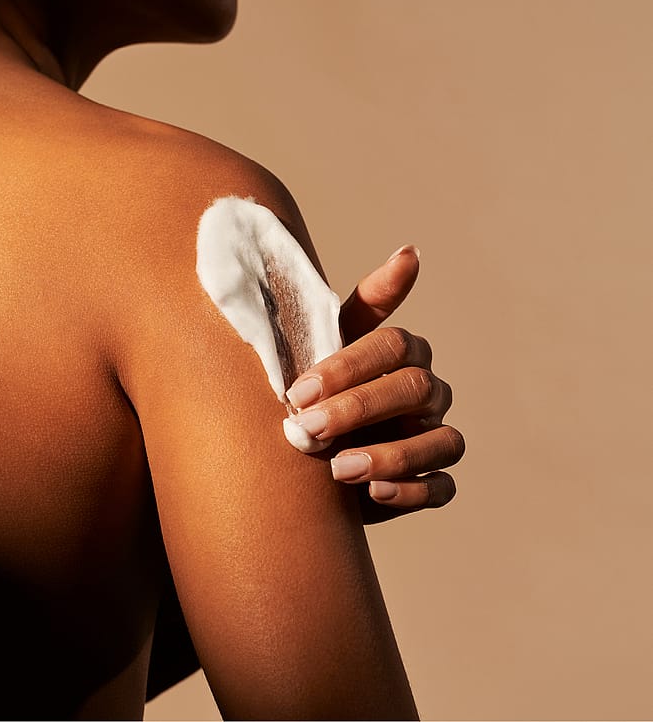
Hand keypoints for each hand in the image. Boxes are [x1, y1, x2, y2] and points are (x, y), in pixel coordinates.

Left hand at [285, 246, 463, 523]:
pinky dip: (414, 490)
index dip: (349, 367)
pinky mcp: (432, 480)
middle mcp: (427, 391)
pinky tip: (374, 493)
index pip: (394, 345)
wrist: (305, 453)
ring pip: (442, 440)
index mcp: (403, 354)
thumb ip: (367, 304)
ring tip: (337, 469)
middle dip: (358, 409)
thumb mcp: (328, 343)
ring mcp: (433, 436)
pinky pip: (444, 486)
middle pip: (415, 389)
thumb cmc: (317, 389)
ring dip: (390, 455)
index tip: (298, 390)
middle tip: (305, 430)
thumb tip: (411, 250)